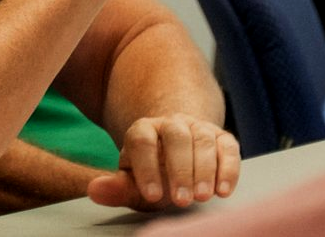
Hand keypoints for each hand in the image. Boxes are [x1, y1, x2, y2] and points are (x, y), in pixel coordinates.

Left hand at [86, 114, 239, 211]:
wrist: (177, 158)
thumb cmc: (153, 175)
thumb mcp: (133, 184)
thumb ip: (117, 188)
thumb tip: (95, 190)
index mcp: (143, 130)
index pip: (142, 141)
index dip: (147, 168)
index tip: (152, 195)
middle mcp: (171, 124)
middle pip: (176, 136)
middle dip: (180, 169)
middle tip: (181, 200)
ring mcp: (197, 128)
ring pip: (203, 139)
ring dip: (205, 169)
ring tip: (203, 197)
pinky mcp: (221, 138)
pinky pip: (228, 147)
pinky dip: (228, 168)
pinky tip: (223, 190)